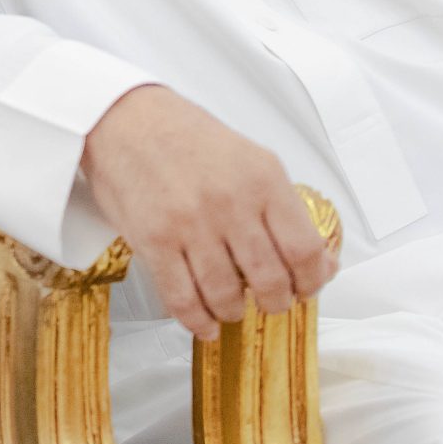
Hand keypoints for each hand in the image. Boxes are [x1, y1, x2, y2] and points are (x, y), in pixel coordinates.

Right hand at [81, 84, 334, 340]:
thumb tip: (316, 260)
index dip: (311, 281)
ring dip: (233, 312)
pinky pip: (182, 298)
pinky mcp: (153, 240)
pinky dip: (197, 321)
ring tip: (231, 308)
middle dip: (275, 302)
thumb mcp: (249, 159)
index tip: (306, 288)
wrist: (126, 119)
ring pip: (227, 296)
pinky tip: (204, 324)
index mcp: (263, 179)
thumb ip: (281, 206)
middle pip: (270, 280)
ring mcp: (190, 223)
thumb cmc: (187, 138)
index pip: (304, 250)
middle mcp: (230, 203)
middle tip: (270, 302)